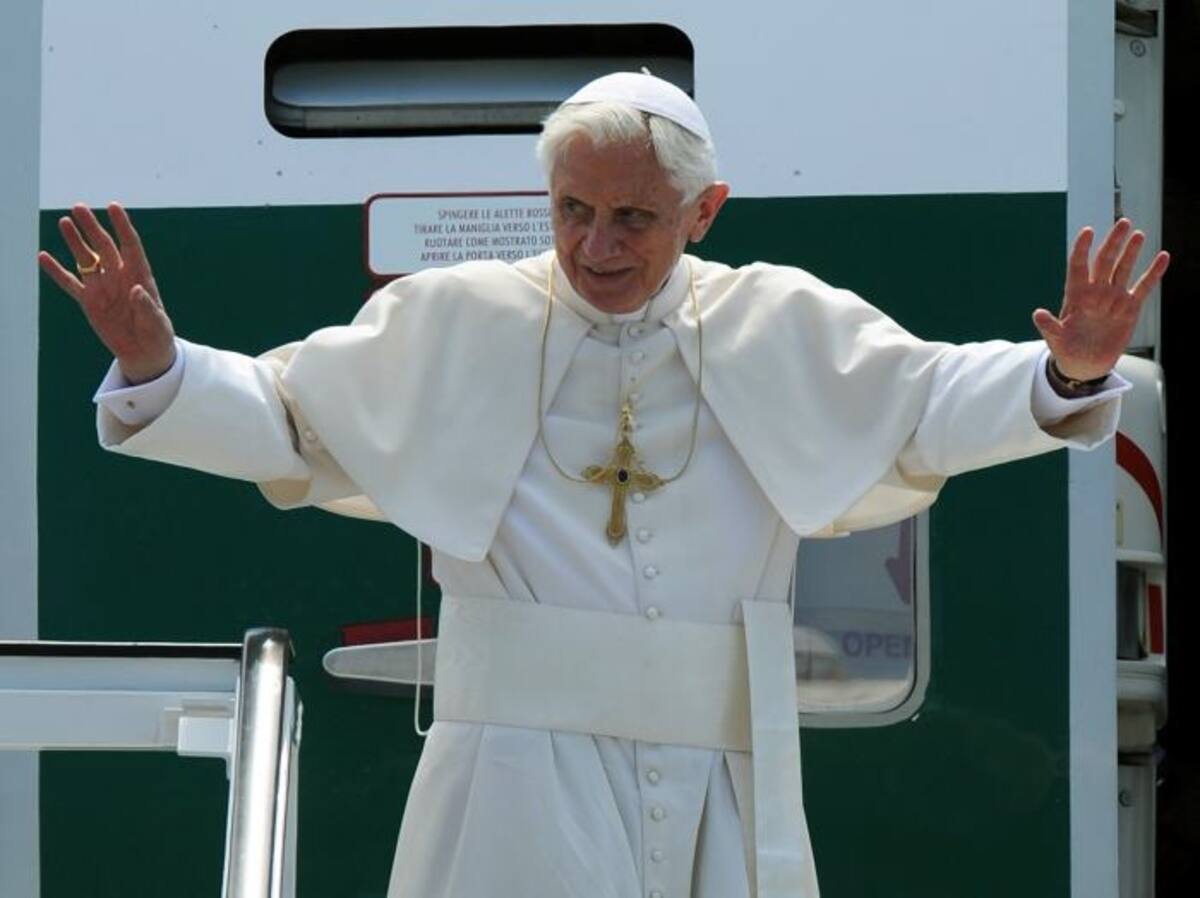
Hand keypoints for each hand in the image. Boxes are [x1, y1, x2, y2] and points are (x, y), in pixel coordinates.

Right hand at [37, 202, 175, 383]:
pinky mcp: (89, 301)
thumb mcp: (156, 323)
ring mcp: (103, 287)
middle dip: (92, 227)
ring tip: (65, 221)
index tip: (113, 207)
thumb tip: (135, 289)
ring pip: (86, 259)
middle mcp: (119, 276)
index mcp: (140, 275)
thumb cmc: (156, 335)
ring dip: (75, 241)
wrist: (143, 353)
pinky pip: (70, 283)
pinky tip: (43, 257)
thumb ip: (146, 306)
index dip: (122, 226)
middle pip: (104, 246)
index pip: (130, 245)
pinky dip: (56, 271)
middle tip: (79, 207)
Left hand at [1032, 218, 1169, 380]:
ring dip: (1131, 252)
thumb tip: (1037, 314)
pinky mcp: (1130, 308)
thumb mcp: (1056, 339)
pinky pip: (1143, 286)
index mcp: (1075, 294)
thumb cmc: (1066, 350)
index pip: (1078, 265)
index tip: (1088, 230)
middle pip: (1104, 261)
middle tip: (1123, 222)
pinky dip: (1153, 273)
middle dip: (1113, 242)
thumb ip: (1049, 326)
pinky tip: (1163, 257)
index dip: (1082, 248)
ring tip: (1138, 233)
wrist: (1085, 365)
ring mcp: (1113, 298)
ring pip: (1123, 269)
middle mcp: (1096, 291)